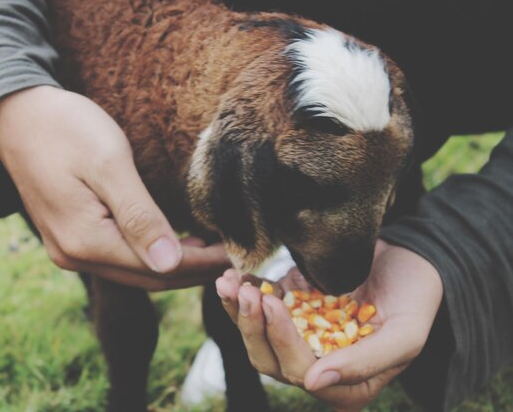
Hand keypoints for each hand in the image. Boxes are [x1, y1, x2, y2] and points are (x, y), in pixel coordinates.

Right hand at [0, 86, 229, 289]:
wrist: (15, 115)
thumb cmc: (65, 129)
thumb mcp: (109, 165)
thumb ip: (139, 217)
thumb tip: (169, 263)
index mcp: (86, 241)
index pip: (159, 268)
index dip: (202, 264)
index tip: (237, 256)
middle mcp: (74, 256)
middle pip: (147, 278)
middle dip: (193, 271)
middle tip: (233, 259)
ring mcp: (69, 250)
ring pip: (134, 272)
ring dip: (174, 267)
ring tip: (212, 253)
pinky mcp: (69, 237)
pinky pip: (118, 258)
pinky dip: (151, 256)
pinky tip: (174, 244)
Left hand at [216, 240, 442, 411]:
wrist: (410, 260)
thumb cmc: (416, 299)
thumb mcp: (405, 334)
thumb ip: (365, 363)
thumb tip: (314, 383)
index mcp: (346, 384)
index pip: (301, 372)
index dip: (281, 341)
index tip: (272, 303)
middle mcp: (317, 366)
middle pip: (269, 358)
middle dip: (252, 326)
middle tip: (247, 292)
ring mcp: (300, 336)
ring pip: (256, 335)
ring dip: (238, 311)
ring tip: (229, 282)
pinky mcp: (291, 309)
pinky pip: (259, 308)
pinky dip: (243, 294)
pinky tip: (233, 276)